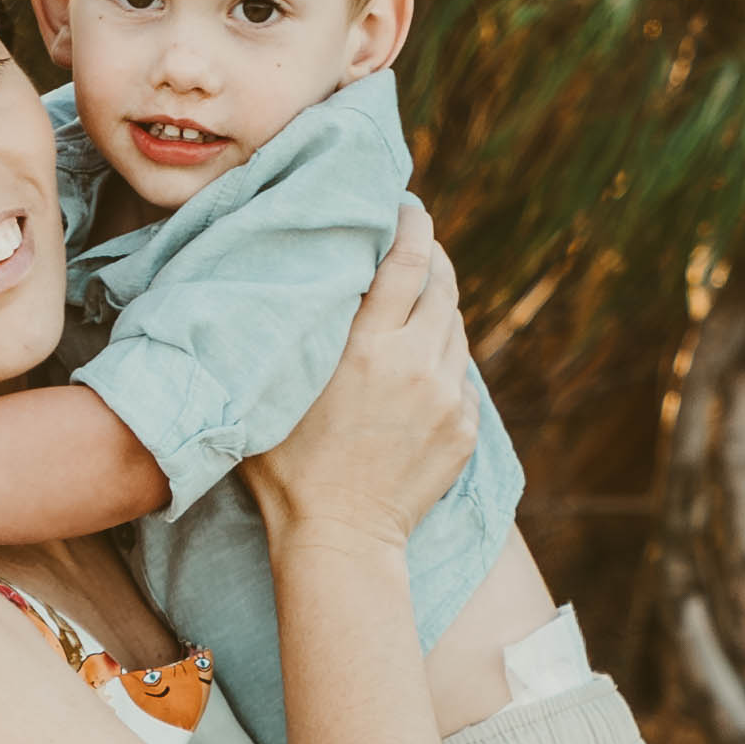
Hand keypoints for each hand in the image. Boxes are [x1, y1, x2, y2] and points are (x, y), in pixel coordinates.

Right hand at [243, 199, 476, 554]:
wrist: (340, 537)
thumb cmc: (287, 468)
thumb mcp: (278, 388)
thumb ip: (296, 335)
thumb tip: (301, 284)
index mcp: (367, 347)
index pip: (404, 262)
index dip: (411, 226)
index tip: (409, 207)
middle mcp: (416, 364)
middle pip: (442, 284)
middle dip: (432, 256)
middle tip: (418, 243)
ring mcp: (448, 397)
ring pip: (456, 327)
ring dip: (440, 307)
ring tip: (419, 301)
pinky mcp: (465, 428)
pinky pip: (462, 374)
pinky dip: (445, 359)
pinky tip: (423, 362)